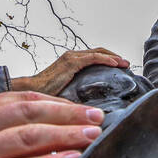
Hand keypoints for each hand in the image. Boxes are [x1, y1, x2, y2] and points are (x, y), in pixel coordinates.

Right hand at [10, 49, 129, 93]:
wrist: (31, 91)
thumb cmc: (46, 94)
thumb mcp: (67, 91)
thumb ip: (79, 91)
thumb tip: (92, 105)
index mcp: (71, 61)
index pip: (94, 56)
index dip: (109, 59)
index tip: (121, 66)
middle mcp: (71, 56)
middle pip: (99, 52)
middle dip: (114, 56)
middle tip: (126, 64)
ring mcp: (71, 57)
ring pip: (98, 53)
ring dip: (114, 57)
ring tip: (125, 64)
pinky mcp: (71, 62)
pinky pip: (93, 58)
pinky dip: (106, 60)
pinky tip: (116, 65)